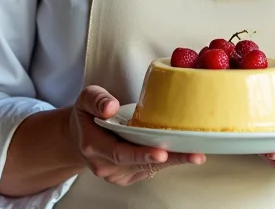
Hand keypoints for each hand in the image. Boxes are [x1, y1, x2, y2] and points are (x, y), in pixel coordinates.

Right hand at [66, 85, 205, 185]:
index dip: (142, 153)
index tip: (162, 151)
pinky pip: (149, 169)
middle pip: (140, 163)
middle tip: (194, 155)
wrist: (79, 136)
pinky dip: (167, 161)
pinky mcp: (127, 176)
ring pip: (148, 168)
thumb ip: (96, 99)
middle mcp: (104, 165)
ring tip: (195, 154)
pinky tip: (182, 153)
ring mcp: (116, 174)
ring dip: (173, 161)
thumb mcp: (86, 98)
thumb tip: (111, 106)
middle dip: (169, 159)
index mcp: (93, 145)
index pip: (119, 153)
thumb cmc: (87, 115)